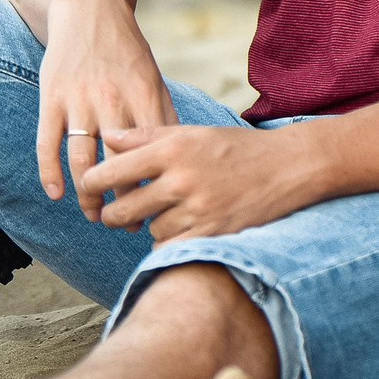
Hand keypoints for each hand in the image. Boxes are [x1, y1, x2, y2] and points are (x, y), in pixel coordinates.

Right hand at [34, 0, 177, 216]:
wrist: (87, 6)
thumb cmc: (125, 49)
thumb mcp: (152, 76)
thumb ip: (161, 114)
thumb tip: (175, 157)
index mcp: (144, 94)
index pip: (152, 154)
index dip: (154, 187)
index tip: (159, 211)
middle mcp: (112, 99)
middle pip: (119, 164)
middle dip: (123, 201)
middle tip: (126, 225)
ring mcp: (79, 99)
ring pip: (82, 160)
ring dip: (88, 194)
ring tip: (94, 214)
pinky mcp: (52, 97)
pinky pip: (48, 143)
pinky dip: (50, 172)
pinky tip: (57, 195)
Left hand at [80, 123, 323, 242]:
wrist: (288, 167)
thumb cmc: (235, 147)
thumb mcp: (192, 132)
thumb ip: (146, 135)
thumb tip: (106, 136)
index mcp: (172, 148)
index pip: (113, 170)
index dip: (93, 182)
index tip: (90, 187)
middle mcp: (181, 179)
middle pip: (122, 208)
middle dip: (112, 213)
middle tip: (113, 213)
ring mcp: (197, 209)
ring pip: (148, 229)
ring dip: (149, 226)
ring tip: (162, 214)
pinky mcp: (212, 233)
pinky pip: (171, 246)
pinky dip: (169, 241)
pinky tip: (178, 228)